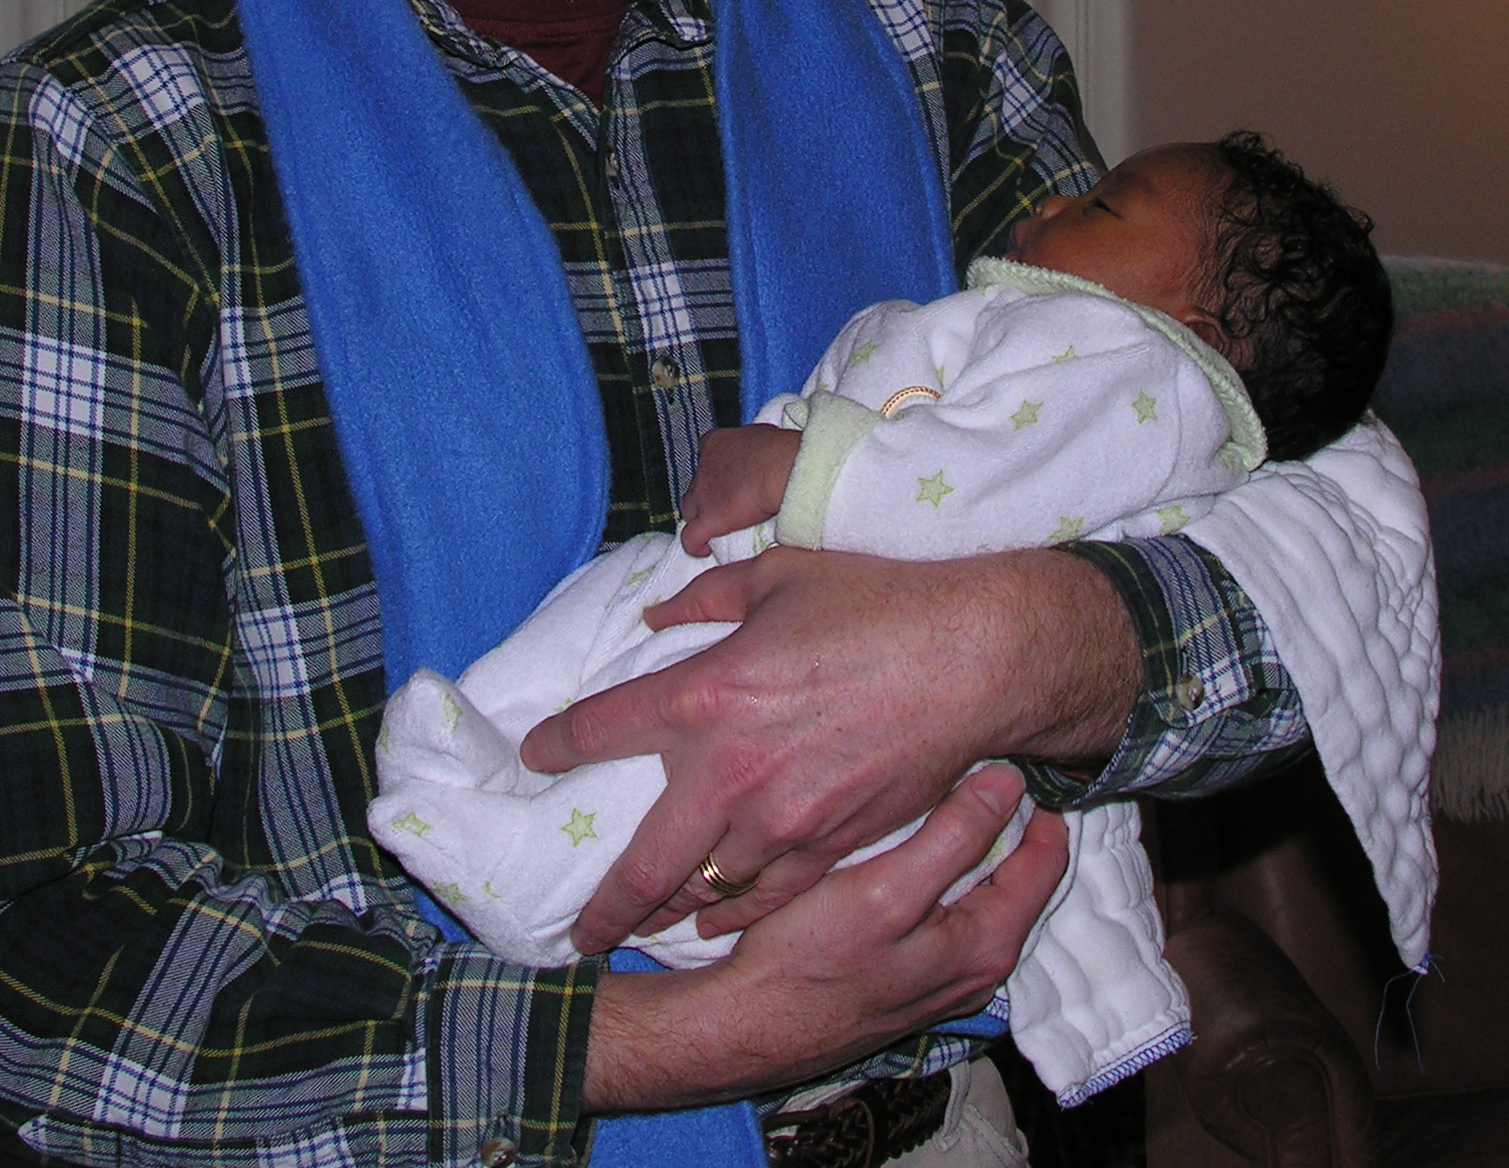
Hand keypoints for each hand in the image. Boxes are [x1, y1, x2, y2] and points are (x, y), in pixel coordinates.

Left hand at [519, 544, 1131, 951]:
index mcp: (704, 695)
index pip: (600, 728)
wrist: (972, 659)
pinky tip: (722, 920)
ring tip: (648, 925)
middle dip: (603, 907)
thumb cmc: (875, 605)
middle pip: (642, 864)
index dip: (556, 745)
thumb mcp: (777, 576)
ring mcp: (782, 821)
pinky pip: (770, 897)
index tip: (536, 756)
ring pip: (706, 888)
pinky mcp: (832, 847)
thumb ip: (705, 601)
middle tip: (576, 933)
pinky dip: (740, 913)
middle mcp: (730, 771)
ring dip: (673, 908)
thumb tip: (659, 618)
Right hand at [582, 762, 1067, 1111]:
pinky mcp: (909, 975)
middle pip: (1015, 874)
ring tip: (936, 788)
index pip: (1047, 860)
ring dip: (965, 844)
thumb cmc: (805, 962)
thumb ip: (952, 839)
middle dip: (1002, 819)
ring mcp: (943, 975)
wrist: (744, 1027)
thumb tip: (1009, 783)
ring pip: (977, 891)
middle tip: (972, 759)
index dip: (1037, 804)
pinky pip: (943, 911)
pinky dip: (935, 873)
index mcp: (986, 945)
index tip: (1012, 754)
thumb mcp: (883, 892)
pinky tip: (901, 845)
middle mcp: (977, 967)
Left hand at [678, 424, 800, 555]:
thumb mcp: (762, 436)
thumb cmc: (779, 449)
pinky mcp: (708, 520)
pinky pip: (691, 537)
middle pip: (695, 483)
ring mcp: (703, 494)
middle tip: (726, 502)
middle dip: (706, 493)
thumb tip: (761, 454)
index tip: (728, 475)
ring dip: (699, 516)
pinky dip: (694, 544)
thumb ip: (752, 447)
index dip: (714, 467)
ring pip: (689, 509)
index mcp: (715, 443)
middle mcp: (703, 467)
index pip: (704, 454)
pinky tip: (703, 550)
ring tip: (715, 526)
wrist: (780, 469)